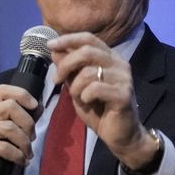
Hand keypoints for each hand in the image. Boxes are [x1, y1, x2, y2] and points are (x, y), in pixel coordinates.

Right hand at [0, 82, 39, 174]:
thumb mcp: (5, 137)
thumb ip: (17, 122)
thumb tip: (38, 107)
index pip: (2, 90)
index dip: (22, 94)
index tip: (35, 107)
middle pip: (10, 106)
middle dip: (28, 123)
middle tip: (32, 139)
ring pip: (9, 127)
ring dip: (25, 142)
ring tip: (27, 154)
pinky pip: (4, 147)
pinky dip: (18, 155)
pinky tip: (21, 162)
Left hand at [48, 33, 159, 171]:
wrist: (119, 135)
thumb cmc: (99, 110)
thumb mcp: (77, 87)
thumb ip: (69, 69)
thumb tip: (55, 50)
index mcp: (109, 58)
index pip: (89, 38)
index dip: (68, 39)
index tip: (50, 45)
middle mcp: (119, 64)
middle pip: (87, 51)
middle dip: (66, 64)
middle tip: (57, 80)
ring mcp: (124, 78)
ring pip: (89, 72)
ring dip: (76, 87)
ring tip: (78, 98)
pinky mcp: (124, 94)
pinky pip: (95, 89)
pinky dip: (85, 96)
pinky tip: (88, 103)